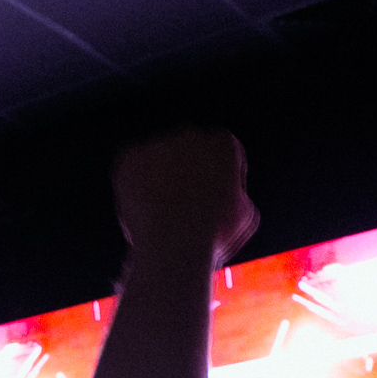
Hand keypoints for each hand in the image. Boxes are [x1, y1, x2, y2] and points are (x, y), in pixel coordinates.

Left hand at [112, 127, 257, 268]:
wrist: (173, 243)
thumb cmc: (212, 234)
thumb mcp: (245, 215)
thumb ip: (236, 193)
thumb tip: (228, 194)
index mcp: (223, 143)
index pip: (220, 158)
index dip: (216, 184)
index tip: (210, 205)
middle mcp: (191, 134)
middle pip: (188, 155)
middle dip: (185, 176)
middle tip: (183, 210)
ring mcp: (157, 143)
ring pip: (158, 163)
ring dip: (159, 181)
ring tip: (163, 215)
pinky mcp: (130, 156)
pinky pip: (132, 171)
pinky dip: (135, 188)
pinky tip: (145, 210)